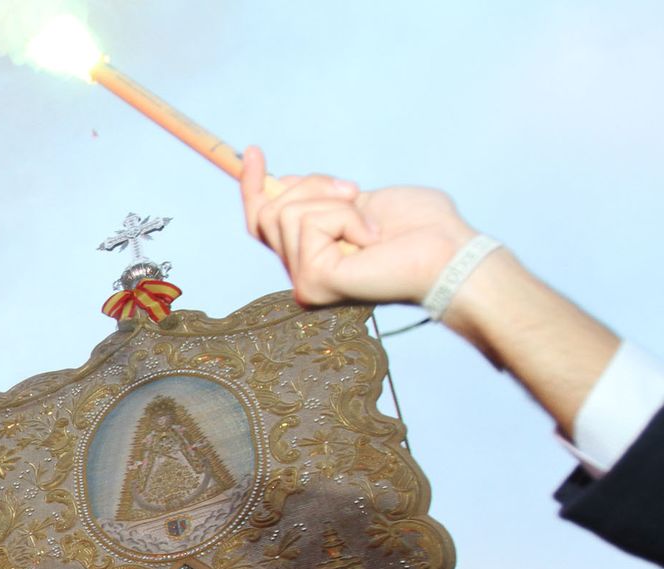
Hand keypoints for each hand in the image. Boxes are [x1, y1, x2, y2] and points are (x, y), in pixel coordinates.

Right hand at [241, 147, 476, 308]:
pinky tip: (371, 239)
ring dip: (336, 205)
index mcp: (312, 256)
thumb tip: (280, 182)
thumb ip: (320, 197)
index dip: (252, 187)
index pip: (262, 223)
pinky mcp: (312, 281)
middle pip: (269, 211)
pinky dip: (347, 219)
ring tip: (370, 226)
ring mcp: (304, 281)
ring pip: (286, 214)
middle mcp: (301, 274)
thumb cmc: (420, 228)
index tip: (253, 152)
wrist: (449, 253)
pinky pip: (310, 223)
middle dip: (312, 186)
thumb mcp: (359, 199)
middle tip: (355, 191)